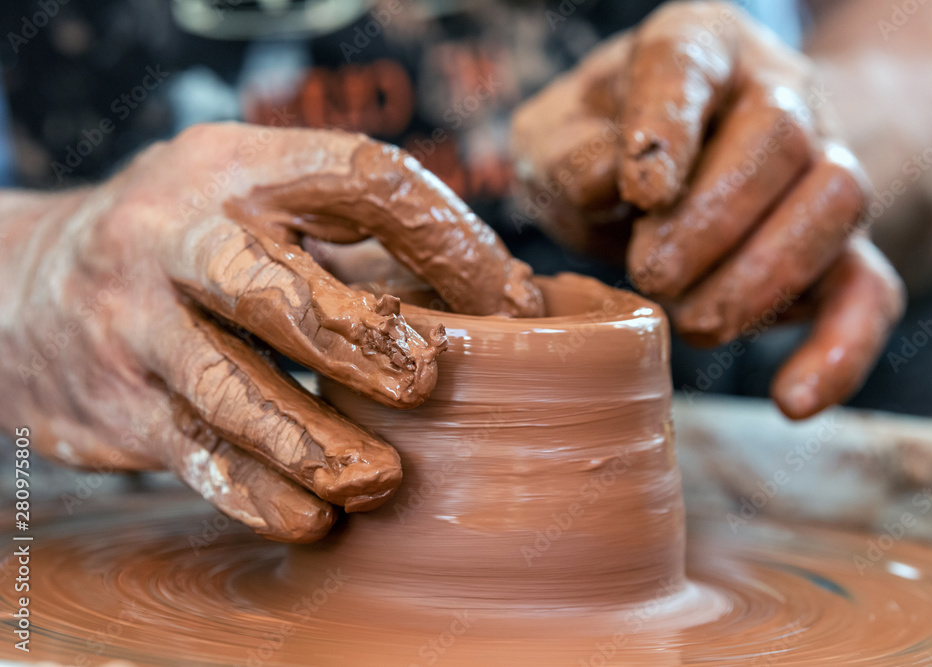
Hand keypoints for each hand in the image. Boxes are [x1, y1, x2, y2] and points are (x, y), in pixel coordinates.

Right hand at [0, 122, 541, 541]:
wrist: (23, 285)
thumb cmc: (190, 248)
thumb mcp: (260, 210)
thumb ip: (365, 249)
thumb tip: (509, 303)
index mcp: (238, 167)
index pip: (360, 178)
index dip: (448, 236)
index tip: (512, 300)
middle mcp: (173, 233)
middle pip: (274, 284)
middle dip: (360, 334)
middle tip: (431, 379)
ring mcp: (131, 320)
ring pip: (227, 386)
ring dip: (311, 439)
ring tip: (381, 479)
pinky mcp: (111, 400)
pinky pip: (190, 453)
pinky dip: (254, 492)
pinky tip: (311, 518)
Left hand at [511, 1, 903, 418]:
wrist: (675, 175)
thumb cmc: (602, 151)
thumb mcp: (555, 139)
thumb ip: (566, 155)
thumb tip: (613, 183)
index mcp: (693, 49)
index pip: (690, 66)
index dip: (669, 128)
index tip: (641, 191)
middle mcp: (773, 95)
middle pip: (781, 138)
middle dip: (713, 223)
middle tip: (651, 274)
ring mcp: (821, 168)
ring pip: (836, 205)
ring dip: (762, 278)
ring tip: (692, 321)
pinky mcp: (840, 249)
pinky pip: (869, 293)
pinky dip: (840, 350)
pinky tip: (792, 399)